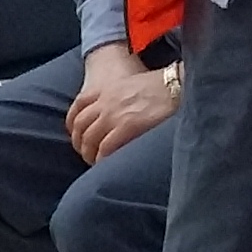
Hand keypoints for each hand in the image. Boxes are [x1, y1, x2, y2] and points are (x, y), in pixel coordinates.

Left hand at [64, 43, 179, 162]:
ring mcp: (114, 114)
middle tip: (87, 154)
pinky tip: (106, 166)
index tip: (77, 135)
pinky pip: (105, 148)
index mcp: (108, 89)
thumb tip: (116, 116)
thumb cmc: (162, 87)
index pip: (79, 105)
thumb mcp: (132, 85)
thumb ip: (119, 98)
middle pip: (81, 125)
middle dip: (80, 143)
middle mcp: (107, 101)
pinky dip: (102, 159)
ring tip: (96, 163)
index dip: (74, 123)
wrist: (177, 85)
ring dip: (89, 154)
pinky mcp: (127, 126)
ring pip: (90, 139)